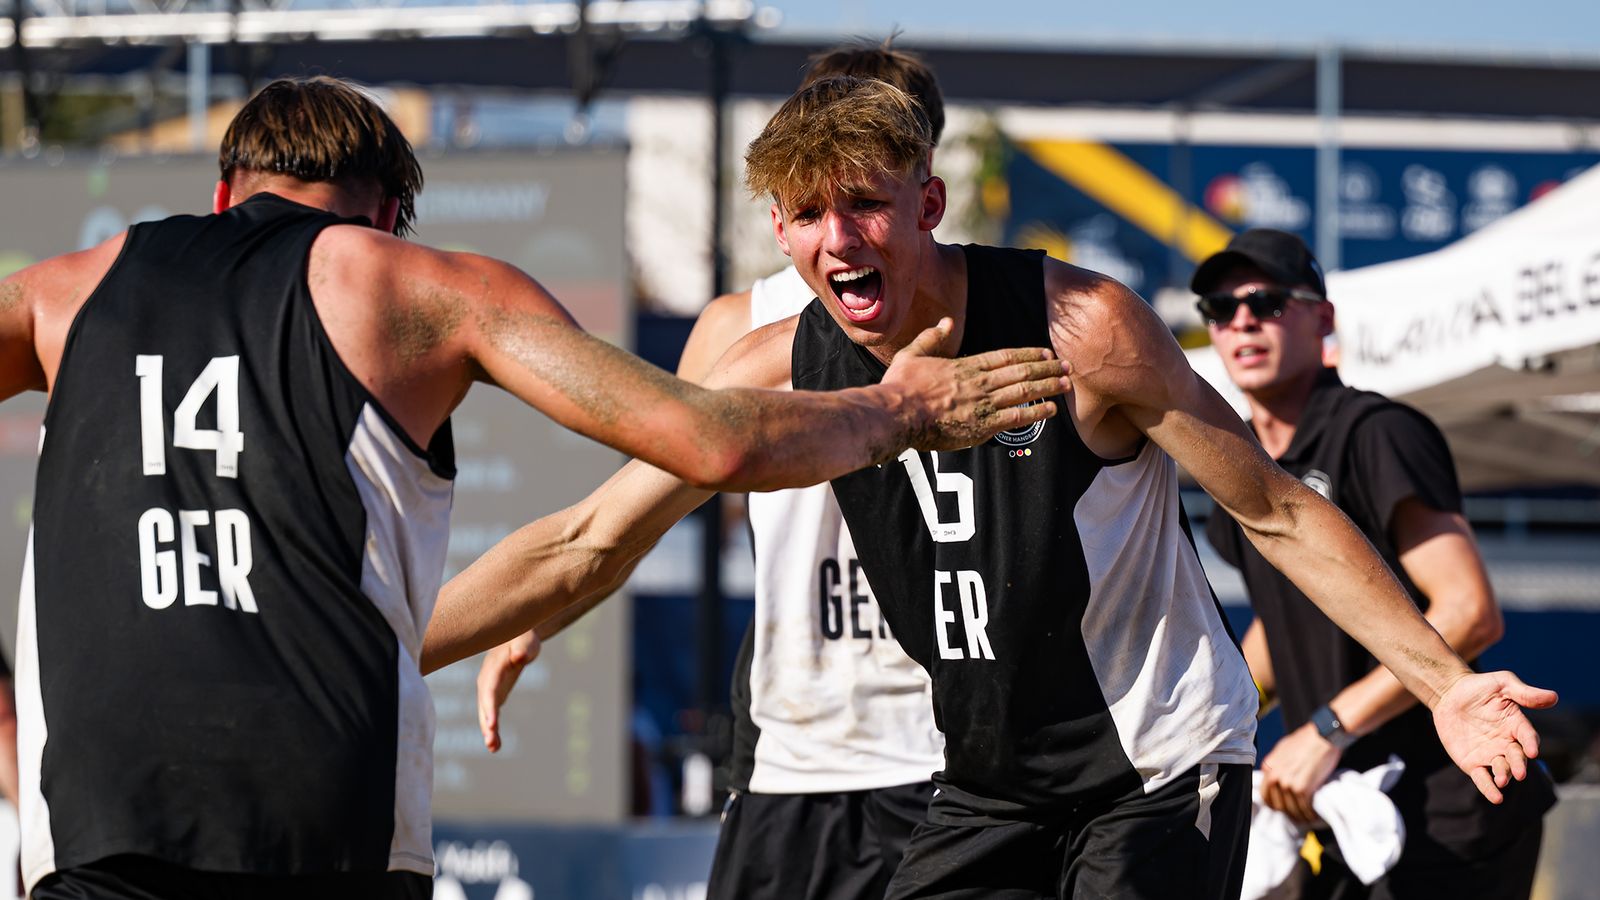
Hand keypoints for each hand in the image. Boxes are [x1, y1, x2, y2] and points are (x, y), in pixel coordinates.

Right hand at [476, 630, 541, 752]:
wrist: (517, 638)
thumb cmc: (523, 638)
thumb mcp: (526, 642)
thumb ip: (522, 650)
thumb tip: (518, 657)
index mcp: (494, 669)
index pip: (490, 690)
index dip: (489, 707)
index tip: (491, 723)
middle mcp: (487, 681)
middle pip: (484, 705)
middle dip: (486, 724)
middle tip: (490, 742)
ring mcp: (489, 690)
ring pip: (485, 713)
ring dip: (488, 731)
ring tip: (493, 749)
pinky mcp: (494, 696)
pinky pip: (491, 715)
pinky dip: (492, 729)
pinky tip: (496, 746)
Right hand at [883, 317, 1068, 451]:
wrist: (898, 414)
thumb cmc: (902, 386)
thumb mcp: (913, 354)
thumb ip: (932, 337)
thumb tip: (946, 322)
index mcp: (966, 365)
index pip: (1005, 356)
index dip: (1028, 353)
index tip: (1045, 352)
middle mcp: (980, 382)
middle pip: (1021, 371)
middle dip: (1047, 368)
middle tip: (1067, 366)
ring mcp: (983, 404)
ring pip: (1024, 391)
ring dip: (1048, 387)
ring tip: (1066, 384)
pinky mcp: (982, 426)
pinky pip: (1016, 417)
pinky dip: (1036, 412)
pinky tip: (1050, 409)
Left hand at [1259, 722, 1341, 824]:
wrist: (1323, 735)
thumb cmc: (1307, 740)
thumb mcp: (1284, 748)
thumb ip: (1277, 764)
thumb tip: (1276, 777)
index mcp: (1269, 766)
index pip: (1266, 795)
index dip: (1275, 804)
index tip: (1284, 808)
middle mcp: (1275, 776)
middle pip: (1278, 805)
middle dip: (1288, 812)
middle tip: (1298, 815)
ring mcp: (1288, 783)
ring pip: (1291, 809)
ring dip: (1300, 816)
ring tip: (1307, 818)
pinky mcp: (1302, 788)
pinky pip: (1304, 808)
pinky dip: (1309, 814)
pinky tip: (1314, 815)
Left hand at [1432, 671, 1556, 802]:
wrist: (1449, 694)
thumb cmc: (1479, 687)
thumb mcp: (1502, 683)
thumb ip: (1524, 693)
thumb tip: (1554, 697)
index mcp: (1516, 725)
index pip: (1527, 736)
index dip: (1531, 743)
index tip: (1532, 750)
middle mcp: (1507, 743)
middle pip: (1516, 757)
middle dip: (1518, 765)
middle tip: (1519, 773)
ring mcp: (1490, 754)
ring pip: (1501, 769)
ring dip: (1504, 776)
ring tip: (1502, 780)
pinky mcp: (1472, 763)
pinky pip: (1482, 778)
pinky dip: (1489, 788)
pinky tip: (1495, 796)